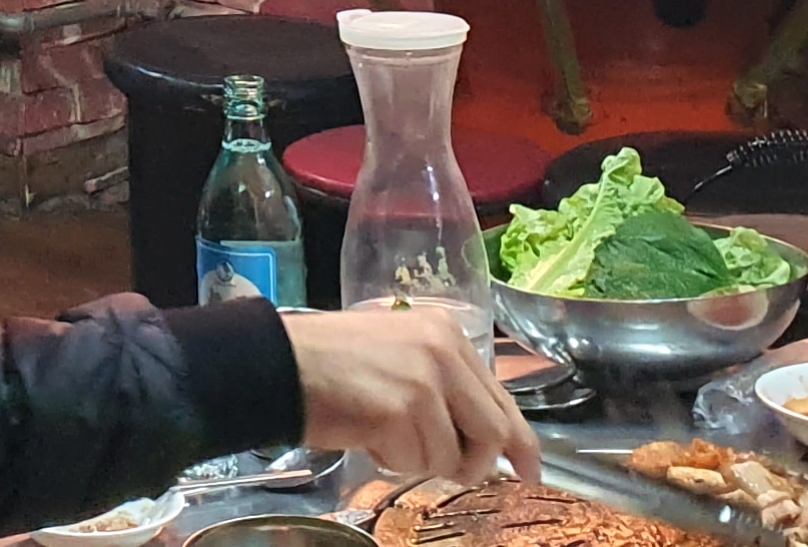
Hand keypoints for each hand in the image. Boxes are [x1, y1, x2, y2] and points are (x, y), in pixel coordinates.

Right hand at [280, 307, 533, 483]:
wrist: (277, 364)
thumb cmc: (329, 363)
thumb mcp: (399, 357)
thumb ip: (442, 385)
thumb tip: (483, 436)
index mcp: (446, 333)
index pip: (500, 397)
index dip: (520, 442)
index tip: (530, 470)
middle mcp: (444, 351)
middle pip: (492, 431)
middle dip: (475, 463)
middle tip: (458, 474)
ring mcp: (425, 380)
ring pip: (454, 455)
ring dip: (421, 460)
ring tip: (385, 437)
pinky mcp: (403, 410)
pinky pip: (418, 461)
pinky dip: (394, 461)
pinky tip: (369, 439)